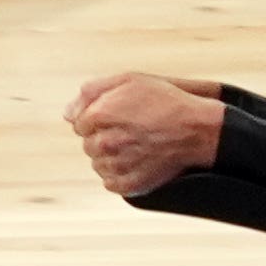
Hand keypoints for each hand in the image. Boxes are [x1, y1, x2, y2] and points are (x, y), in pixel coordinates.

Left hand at [66, 72, 222, 198]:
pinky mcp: (130, 184)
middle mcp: (105, 142)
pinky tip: (136, 161)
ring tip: (136, 145)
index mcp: (100, 115)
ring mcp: (118, 165)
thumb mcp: (128, 80)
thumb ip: (91, 92)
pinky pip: (110, 182)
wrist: (197, 129)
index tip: (118, 116)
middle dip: (103, 136)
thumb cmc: (165, 101)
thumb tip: (68, 113)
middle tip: (130, 130)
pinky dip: (120, 174)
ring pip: (98, 164)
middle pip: (88, 144)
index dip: (98, 118)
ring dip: (111, 156)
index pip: (79, 123)